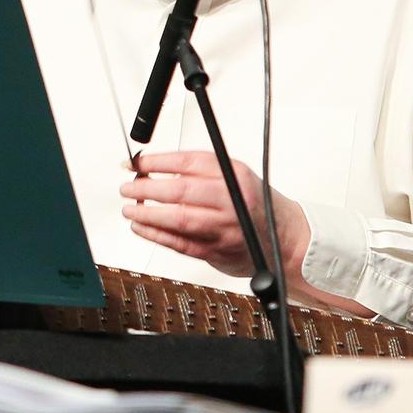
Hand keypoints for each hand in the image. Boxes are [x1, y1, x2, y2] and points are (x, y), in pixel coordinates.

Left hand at [119, 151, 310, 280]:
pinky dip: (156, 235)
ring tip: (129, 208)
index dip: (156, 162)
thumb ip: (201, 170)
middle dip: (147, 188)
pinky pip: (180, 243)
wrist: (284, 239)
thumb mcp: (235, 175)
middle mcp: (230, 200)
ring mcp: (224, 228)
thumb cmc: (255, 204)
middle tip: (128, 186)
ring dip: (148, 214)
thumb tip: (156, 167)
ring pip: (179, 219)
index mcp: (233, 175)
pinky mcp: (216, 251)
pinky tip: (141, 227)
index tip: (136, 163)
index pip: (188, 162)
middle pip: (181, 191)